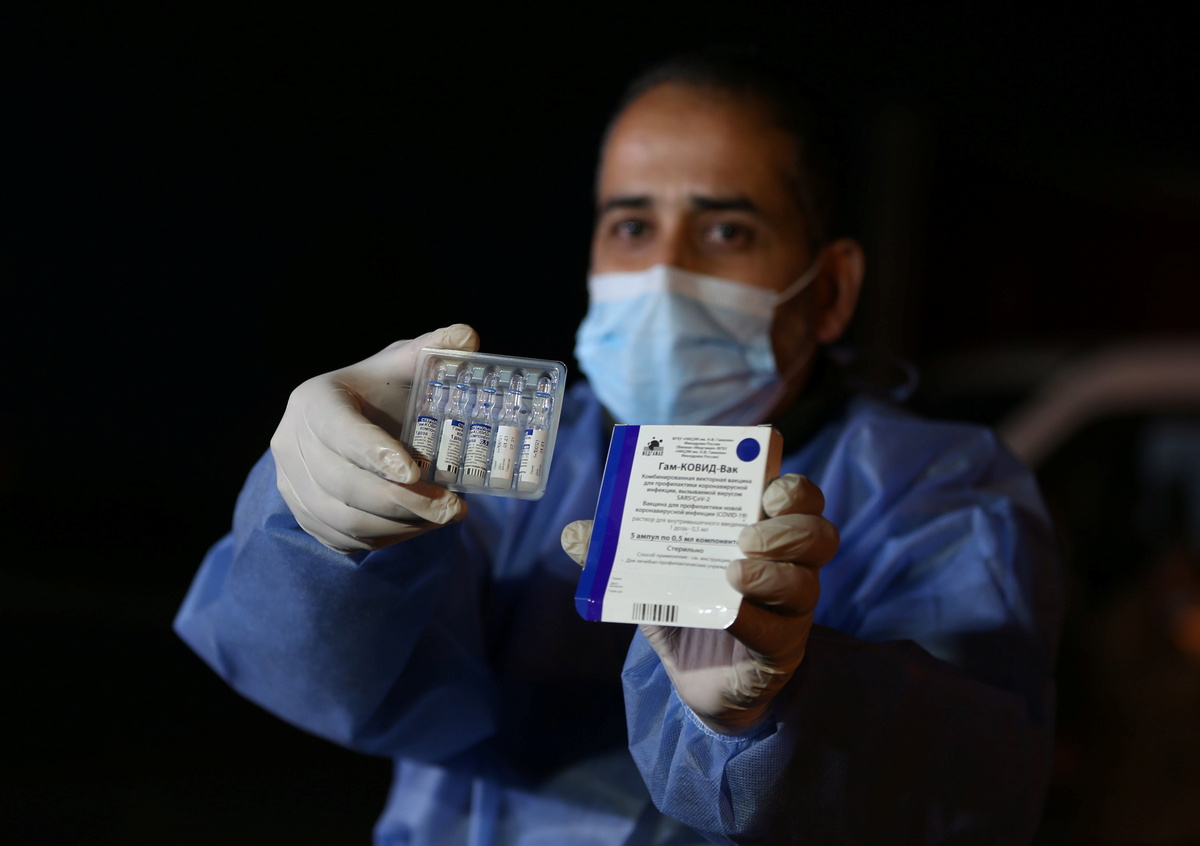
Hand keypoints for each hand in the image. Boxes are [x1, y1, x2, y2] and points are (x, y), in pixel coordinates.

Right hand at [271, 324, 479, 552]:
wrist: (348, 423)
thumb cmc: (381, 391)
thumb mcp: (402, 365)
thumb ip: (432, 350)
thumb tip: (467, 337)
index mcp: (314, 400)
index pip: (339, 431)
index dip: (374, 453)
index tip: (414, 473)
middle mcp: (290, 442)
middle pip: (343, 483)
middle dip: (402, 501)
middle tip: (450, 508)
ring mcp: (291, 483)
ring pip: (343, 518)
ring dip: (399, 524)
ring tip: (444, 517)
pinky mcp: (303, 515)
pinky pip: (343, 539)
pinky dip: (386, 538)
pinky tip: (421, 527)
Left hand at [561, 473, 837, 733]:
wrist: (695, 683)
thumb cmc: (686, 611)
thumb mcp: (651, 576)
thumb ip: (617, 552)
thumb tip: (573, 532)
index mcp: (765, 535)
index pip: (799, 498)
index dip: (791, 487)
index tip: (763, 488)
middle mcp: (789, 569)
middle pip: (819, 534)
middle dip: (787, 528)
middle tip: (743, 536)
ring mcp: (791, 613)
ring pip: (807, 584)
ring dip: (774, 573)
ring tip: (733, 572)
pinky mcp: (780, 654)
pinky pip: (778, 633)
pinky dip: (752, 621)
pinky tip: (727, 615)